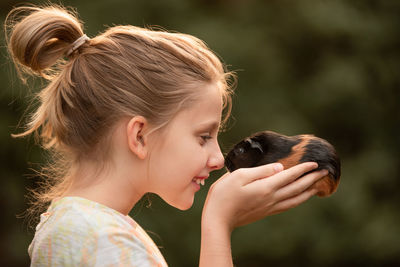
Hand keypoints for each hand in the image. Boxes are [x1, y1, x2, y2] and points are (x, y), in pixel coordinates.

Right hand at [202, 162, 327, 232]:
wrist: (218, 219)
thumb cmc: (224, 194)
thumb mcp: (239, 176)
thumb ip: (261, 171)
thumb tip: (279, 168)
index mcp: (266, 187)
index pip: (289, 175)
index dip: (303, 169)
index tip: (314, 163)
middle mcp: (271, 198)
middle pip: (297, 187)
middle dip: (312, 178)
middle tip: (324, 171)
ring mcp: (269, 207)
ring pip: (295, 199)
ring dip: (308, 191)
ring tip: (318, 185)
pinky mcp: (266, 212)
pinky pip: (288, 205)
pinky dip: (298, 200)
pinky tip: (300, 198)